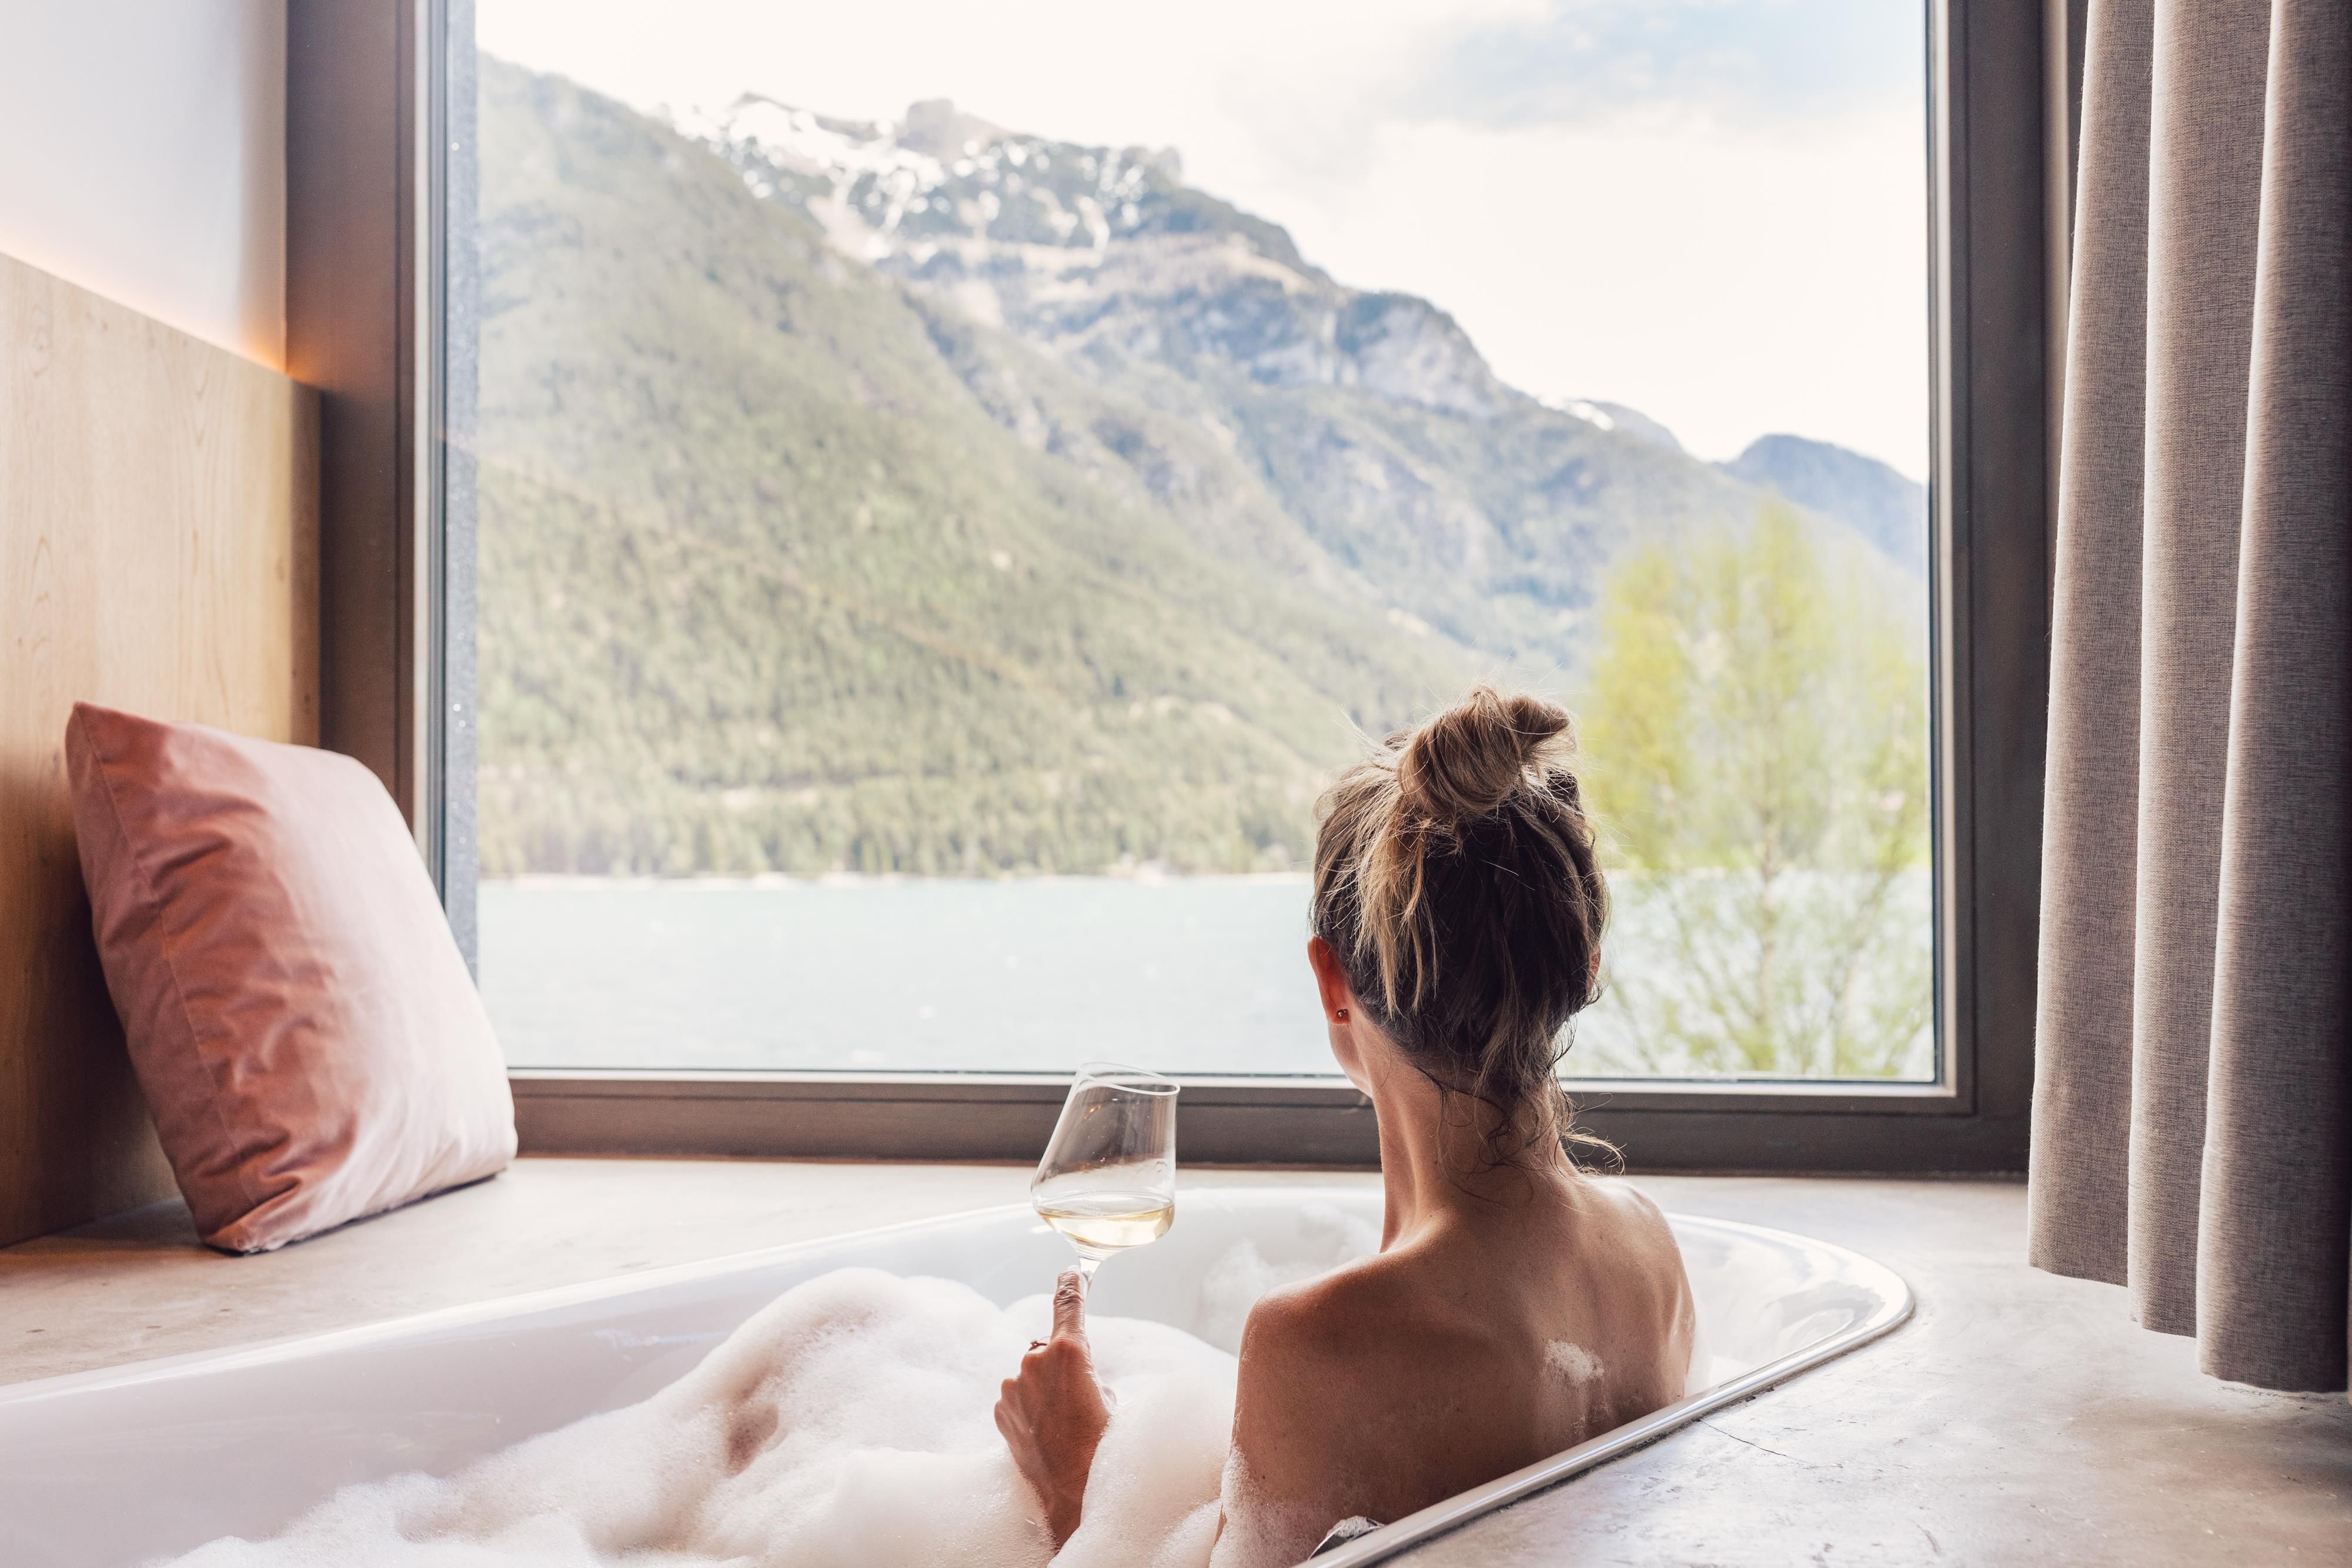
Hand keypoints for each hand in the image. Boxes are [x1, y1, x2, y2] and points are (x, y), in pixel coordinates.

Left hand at [996, 1268, 1111, 1546]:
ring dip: (1043, 1389)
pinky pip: (1018, 1396)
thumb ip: (1088, 1374)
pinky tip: (1044, 1433)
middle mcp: (1034, 1361)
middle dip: (1060, 1365)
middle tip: (1078, 1400)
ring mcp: (1012, 1386)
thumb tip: (1076, 1376)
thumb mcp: (1110, 1401)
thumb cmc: (1101, 1446)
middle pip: (1047, 1347)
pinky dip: (1029, 1407)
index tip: (1071, 1272)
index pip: (1068, 1304)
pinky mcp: (1000, 1409)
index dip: (1071, 1286)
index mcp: (1069, 1351)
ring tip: (1061, 1425)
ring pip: (1031, 1374)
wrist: (1072, 1493)